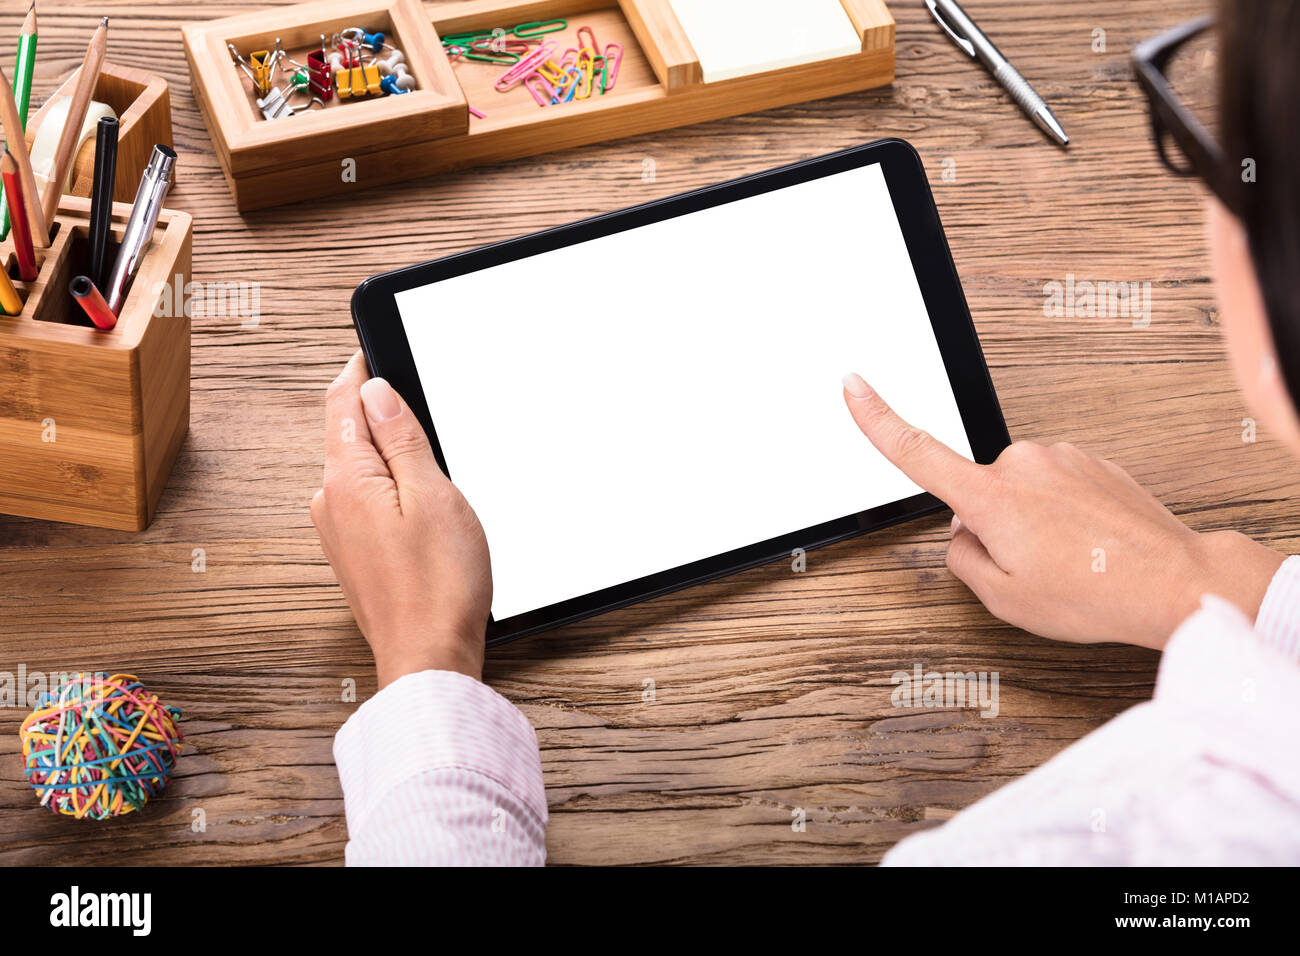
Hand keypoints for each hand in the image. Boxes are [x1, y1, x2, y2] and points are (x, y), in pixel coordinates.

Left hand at [312, 352, 491, 685]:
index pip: (343, 400)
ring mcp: (339, 531)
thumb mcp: (433, 494)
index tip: (381, 344)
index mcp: (346, 479)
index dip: (363, 367)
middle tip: (420, 394)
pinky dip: (390, 482)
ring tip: (429, 449)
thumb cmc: (439, 586)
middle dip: (380, 407)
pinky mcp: (355, 554)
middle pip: (349, 430)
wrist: (429, 657)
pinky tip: (421, 497)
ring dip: (388, 448)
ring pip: (360, 465)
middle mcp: (330, 502)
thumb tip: (375, 390)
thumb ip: (401, 438)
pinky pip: (366, 497)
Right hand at [841, 373, 1283, 649]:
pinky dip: (1062, 516)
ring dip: (1032, 522)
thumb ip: (963, 559)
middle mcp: (1021, 463)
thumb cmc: (1095, 592)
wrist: (1174, 581)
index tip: (853, 385)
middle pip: (976, 492)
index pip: (915, 451)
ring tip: (1069, 560)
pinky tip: (1088, 545)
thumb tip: (964, 534)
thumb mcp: (1004, 597)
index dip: (876, 418)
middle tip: (1033, 567)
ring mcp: (1059, 457)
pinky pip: (1054, 488)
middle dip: (993, 527)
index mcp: (990, 496)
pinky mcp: (1089, 460)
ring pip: (1017, 492)